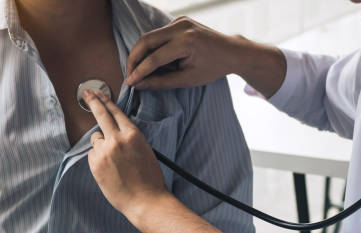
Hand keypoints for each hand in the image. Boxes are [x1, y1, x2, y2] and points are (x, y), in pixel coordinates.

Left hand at [83, 89, 170, 219]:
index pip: (116, 112)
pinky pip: (92, 154)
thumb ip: (128, 138)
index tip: (98, 93)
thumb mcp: (144, 150)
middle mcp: (117, 140)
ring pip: (96, 139)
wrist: (145, 201)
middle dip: (92, 101)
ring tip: (114, 162)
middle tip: (85, 92)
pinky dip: (97, 158)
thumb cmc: (149, 179)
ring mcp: (104, 152)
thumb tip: (113, 133)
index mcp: (133, 135)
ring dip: (101, 145)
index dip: (106, 101)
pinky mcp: (96, 164)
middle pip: (100, 114)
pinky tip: (109, 169)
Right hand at [125, 16, 285, 96]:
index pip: (155, 58)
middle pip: (146, 41)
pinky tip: (150, 61)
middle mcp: (182, 27)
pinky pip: (158, 34)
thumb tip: (140, 84)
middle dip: (133, 59)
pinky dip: (150, 47)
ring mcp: (180, 21)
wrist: (232, 51)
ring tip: (136, 70)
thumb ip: (162, 82)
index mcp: (186, 42)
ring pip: (149, 36)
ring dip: (140, 53)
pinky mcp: (179, 20)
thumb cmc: (212, 68)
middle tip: (129, 74)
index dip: (140, 71)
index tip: (130, 83)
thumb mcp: (188, 80)